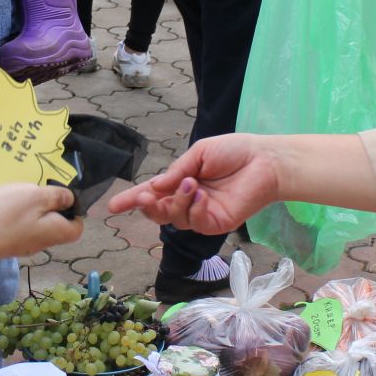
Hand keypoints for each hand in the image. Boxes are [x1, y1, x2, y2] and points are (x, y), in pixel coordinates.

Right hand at [0, 182, 81, 266]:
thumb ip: (56, 196)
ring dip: (24, 201)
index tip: (64, 192)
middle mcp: (36, 240)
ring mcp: (15, 239)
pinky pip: (8, 219)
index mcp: (52, 233)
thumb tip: (70, 200)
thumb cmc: (4, 215)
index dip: (75, 211)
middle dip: (47, 201)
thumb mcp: (36, 197)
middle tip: (38, 182)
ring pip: (29, 219)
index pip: (75, 229)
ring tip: (17, 184)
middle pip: (51, 222)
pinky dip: (6, 206)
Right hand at [106, 134, 282, 233]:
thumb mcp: (198, 154)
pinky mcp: (216, 224)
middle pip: (158, 212)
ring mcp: (202, 214)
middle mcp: (188, 200)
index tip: (112, 207)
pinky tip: (200, 194)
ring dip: (175, 202)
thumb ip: (175, 171)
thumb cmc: (234, 152)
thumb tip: (153, 187)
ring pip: (174, 219)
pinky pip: (194, 223)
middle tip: (144, 197)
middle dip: (147, 206)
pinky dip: (192, 208)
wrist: (264, 160)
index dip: (131, 200)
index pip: (152, 194)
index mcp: (181, 181)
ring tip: (189, 183)